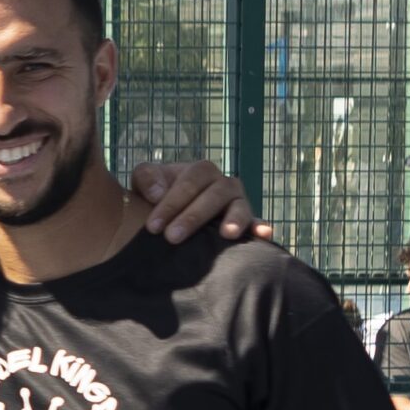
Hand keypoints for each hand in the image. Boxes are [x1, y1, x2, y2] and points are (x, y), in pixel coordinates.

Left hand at [130, 158, 273, 245]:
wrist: (167, 214)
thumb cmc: (155, 195)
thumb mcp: (146, 180)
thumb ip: (147, 177)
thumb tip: (158, 193)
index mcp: (200, 172)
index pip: (190, 182)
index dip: (171, 203)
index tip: (152, 226)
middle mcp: (223, 184)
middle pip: (215, 194)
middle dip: (193, 216)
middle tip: (172, 237)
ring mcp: (236, 203)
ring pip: (239, 206)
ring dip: (234, 219)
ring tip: (227, 234)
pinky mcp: (245, 222)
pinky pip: (255, 223)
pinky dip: (260, 227)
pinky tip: (263, 234)